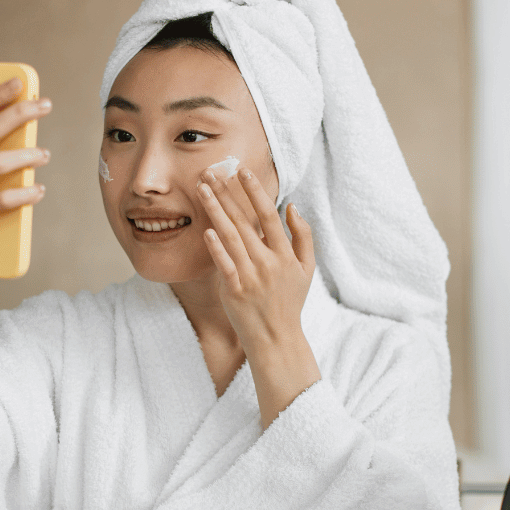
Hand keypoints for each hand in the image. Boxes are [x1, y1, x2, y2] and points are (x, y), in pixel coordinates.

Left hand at [197, 166, 315, 353]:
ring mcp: (250, 276)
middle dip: (226, 194)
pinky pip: (224, 265)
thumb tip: (292, 207)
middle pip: (244, 221)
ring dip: (215, 210)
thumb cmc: (289, 301)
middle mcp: (267, 262)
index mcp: (285, 254)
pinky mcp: (234, 290)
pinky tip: (206, 230)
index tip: (242, 171)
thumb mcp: (307, 269)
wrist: (276, 338)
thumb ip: (303, 236)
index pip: (269, 215)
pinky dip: (216, 248)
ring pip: (230, 236)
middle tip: (210, 172)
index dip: (255, 192)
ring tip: (202, 189)